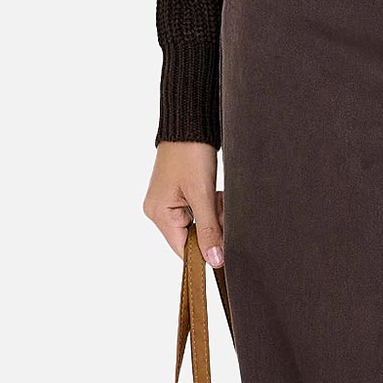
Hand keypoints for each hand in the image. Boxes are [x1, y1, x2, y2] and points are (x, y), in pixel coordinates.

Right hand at [146, 139, 223, 269]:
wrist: (191, 121)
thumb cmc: (191, 153)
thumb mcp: (203, 194)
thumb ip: (210, 230)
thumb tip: (215, 261)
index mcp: (158, 214)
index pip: (183, 250)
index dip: (205, 250)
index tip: (225, 244)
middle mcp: (158, 210)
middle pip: (191, 236)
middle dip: (212, 226)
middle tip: (219, 204)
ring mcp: (167, 202)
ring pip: (198, 223)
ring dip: (212, 214)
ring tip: (216, 194)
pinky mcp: (177, 193)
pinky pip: (197, 210)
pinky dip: (209, 205)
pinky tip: (214, 191)